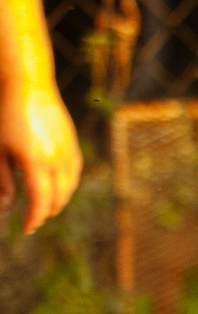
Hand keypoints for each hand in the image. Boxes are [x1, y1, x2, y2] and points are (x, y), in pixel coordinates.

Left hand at [0, 78, 80, 232]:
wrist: (29, 84)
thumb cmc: (6, 115)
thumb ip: (3, 180)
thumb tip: (7, 209)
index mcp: (36, 162)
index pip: (41, 202)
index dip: (34, 219)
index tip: (26, 229)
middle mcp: (57, 160)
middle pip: (58, 199)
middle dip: (46, 212)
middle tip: (32, 219)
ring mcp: (68, 153)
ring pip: (69, 189)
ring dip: (57, 200)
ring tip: (44, 204)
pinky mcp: (73, 145)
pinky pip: (74, 174)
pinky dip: (65, 186)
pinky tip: (55, 185)